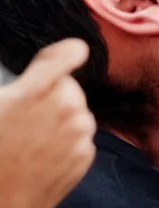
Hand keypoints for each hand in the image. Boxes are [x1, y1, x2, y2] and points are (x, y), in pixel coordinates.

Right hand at [0, 39, 95, 207]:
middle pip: (69, 87)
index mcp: (35, 92)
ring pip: (77, 111)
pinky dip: (67, 141)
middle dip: (53, 95)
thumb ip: (22, 85)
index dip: (68, 52)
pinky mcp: (87, 154)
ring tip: (31, 140)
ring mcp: (80, 133)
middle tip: (25, 117)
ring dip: (61, 118)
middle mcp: (65, 109)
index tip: (69, 54)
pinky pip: (81, 136)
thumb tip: (36, 79)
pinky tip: (43, 155)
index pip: (70, 53)